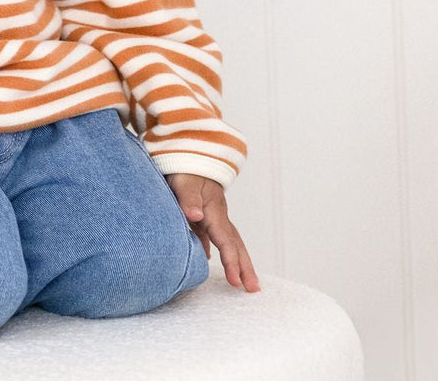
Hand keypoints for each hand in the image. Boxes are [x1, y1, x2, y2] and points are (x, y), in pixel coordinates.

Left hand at [165, 173, 260, 292]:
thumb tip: (195, 215)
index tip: (236, 282)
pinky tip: (208, 257)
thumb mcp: (184, 180)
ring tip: (241, 281)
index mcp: (214, 210)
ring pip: (227, 240)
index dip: (231, 261)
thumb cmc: (184, 165)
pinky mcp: (203, 210)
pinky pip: (213, 234)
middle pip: (234, 243)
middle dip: (244, 266)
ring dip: (235, 260)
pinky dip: (217, 247)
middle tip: (253, 289)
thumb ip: (188, 198)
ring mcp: (212, 212)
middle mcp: (217, 213)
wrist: (187, 147)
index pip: (225, 240)